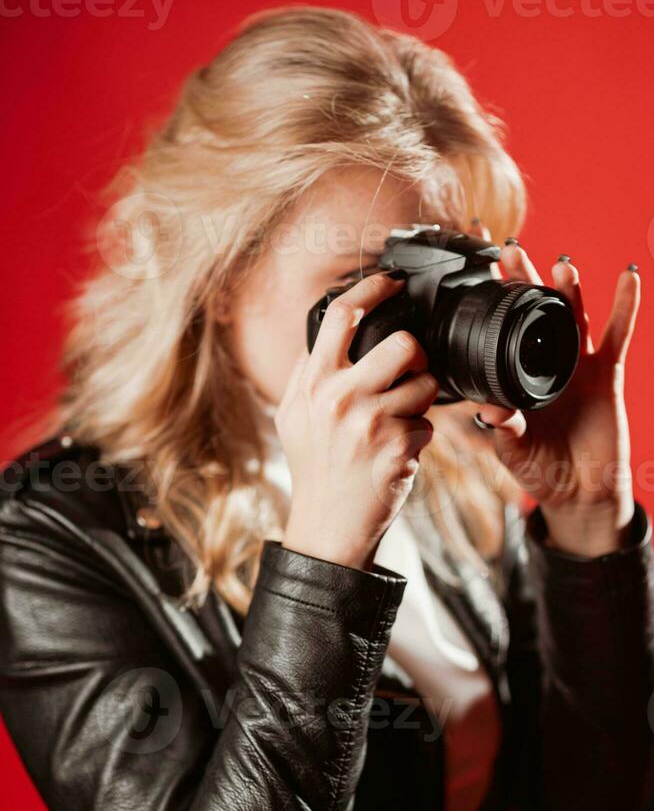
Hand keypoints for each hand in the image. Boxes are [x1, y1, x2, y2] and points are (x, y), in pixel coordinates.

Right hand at [276, 271, 437, 570]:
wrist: (327, 527)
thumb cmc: (316, 469)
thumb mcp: (294, 418)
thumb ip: (308, 373)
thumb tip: (329, 330)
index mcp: (312, 384)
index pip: (341, 316)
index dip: (373, 289)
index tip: (393, 283)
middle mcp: (338, 399)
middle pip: (402, 344)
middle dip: (416, 353)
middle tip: (411, 368)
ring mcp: (370, 424)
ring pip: (426, 384)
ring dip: (422, 400)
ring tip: (401, 420)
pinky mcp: (398, 449)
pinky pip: (429, 424)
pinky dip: (420, 437)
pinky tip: (398, 452)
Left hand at [470, 220, 640, 555]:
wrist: (578, 493)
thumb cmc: (539, 468)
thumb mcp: (512, 448)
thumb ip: (503, 426)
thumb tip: (488, 407)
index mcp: (513, 375)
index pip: (497, 328)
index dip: (489, 299)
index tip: (474, 265)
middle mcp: (542, 362)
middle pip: (533, 312)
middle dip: (524, 280)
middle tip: (510, 250)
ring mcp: (576, 365)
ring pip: (571, 317)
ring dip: (568, 290)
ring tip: (560, 265)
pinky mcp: (607, 375)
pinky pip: (618, 335)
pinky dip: (625, 306)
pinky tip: (628, 277)